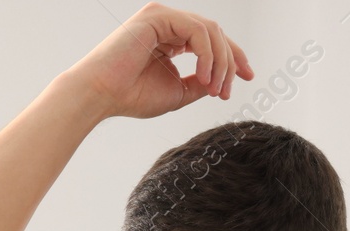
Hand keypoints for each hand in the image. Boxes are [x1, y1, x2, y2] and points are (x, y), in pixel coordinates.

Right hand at [67, 2, 253, 120]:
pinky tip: (203, 77)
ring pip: (210, 31)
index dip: (233, 58)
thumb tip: (221, 81)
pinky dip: (207, 54)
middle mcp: (169, 23)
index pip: (212, 41)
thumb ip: (200, 83)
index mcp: (172, 38)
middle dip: (229, 63)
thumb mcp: (178, 92)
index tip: (248, 78)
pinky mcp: (158, 16)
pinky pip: (197, 30)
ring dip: (219, 62)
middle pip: (216, 34)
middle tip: (226, 92)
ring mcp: (163, 17)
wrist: (102, 95)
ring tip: (214, 88)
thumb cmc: (132, 96)